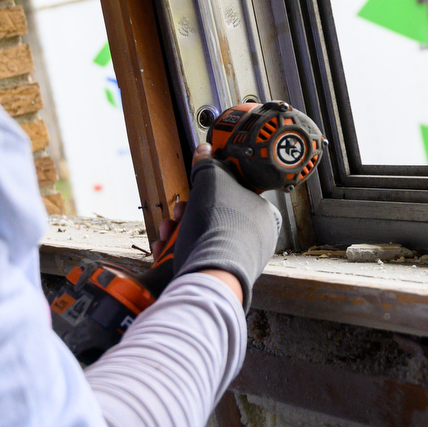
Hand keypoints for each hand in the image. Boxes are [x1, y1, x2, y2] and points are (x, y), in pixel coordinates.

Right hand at [173, 143, 281, 309]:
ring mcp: (234, 260)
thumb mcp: (212, 179)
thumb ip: (208, 163)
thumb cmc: (219, 226)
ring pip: (199, 235)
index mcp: (262, 214)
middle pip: (213, 214)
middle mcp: (252, 239)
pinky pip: (192, 256)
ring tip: (168, 231)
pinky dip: (174, 251)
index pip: (236, 192)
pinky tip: (164, 248)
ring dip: (176, 230)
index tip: (198, 185)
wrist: (208, 276)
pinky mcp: (214, 277)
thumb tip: (205, 149)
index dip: (211, 187)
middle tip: (180, 210)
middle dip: (187, 210)